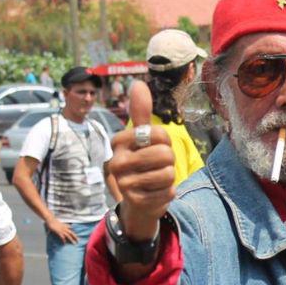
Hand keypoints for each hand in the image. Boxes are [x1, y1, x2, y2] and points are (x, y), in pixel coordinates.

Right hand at [46, 218, 78, 243]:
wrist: (51, 219)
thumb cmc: (55, 222)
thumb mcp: (62, 224)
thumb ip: (66, 225)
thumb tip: (70, 227)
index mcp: (66, 227)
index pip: (72, 231)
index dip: (75, 235)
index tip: (78, 239)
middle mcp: (65, 228)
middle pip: (71, 233)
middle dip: (75, 237)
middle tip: (78, 241)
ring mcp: (62, 230)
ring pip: (68, 235)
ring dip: (71, 240)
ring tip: (73, 243)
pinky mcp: (58, 232)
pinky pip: (62, 236)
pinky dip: (64, 240)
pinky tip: (64, 243)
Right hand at [110, 94, 175, 240]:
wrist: (137, 200)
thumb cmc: (143, 163)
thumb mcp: (142, 137)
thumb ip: (140, 113)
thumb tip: (138, 83)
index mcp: (119, 142)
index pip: (159, 133)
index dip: (165, 141)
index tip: (153, 147)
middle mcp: (117, 162)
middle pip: (165, 154)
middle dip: (169, 161)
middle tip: (156, 166)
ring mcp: (124, 183)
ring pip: (168, 173)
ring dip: (169, 178)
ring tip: (155, 180)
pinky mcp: (135, 201)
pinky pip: (168, 191)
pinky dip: (168, 193)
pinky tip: (155, 193)